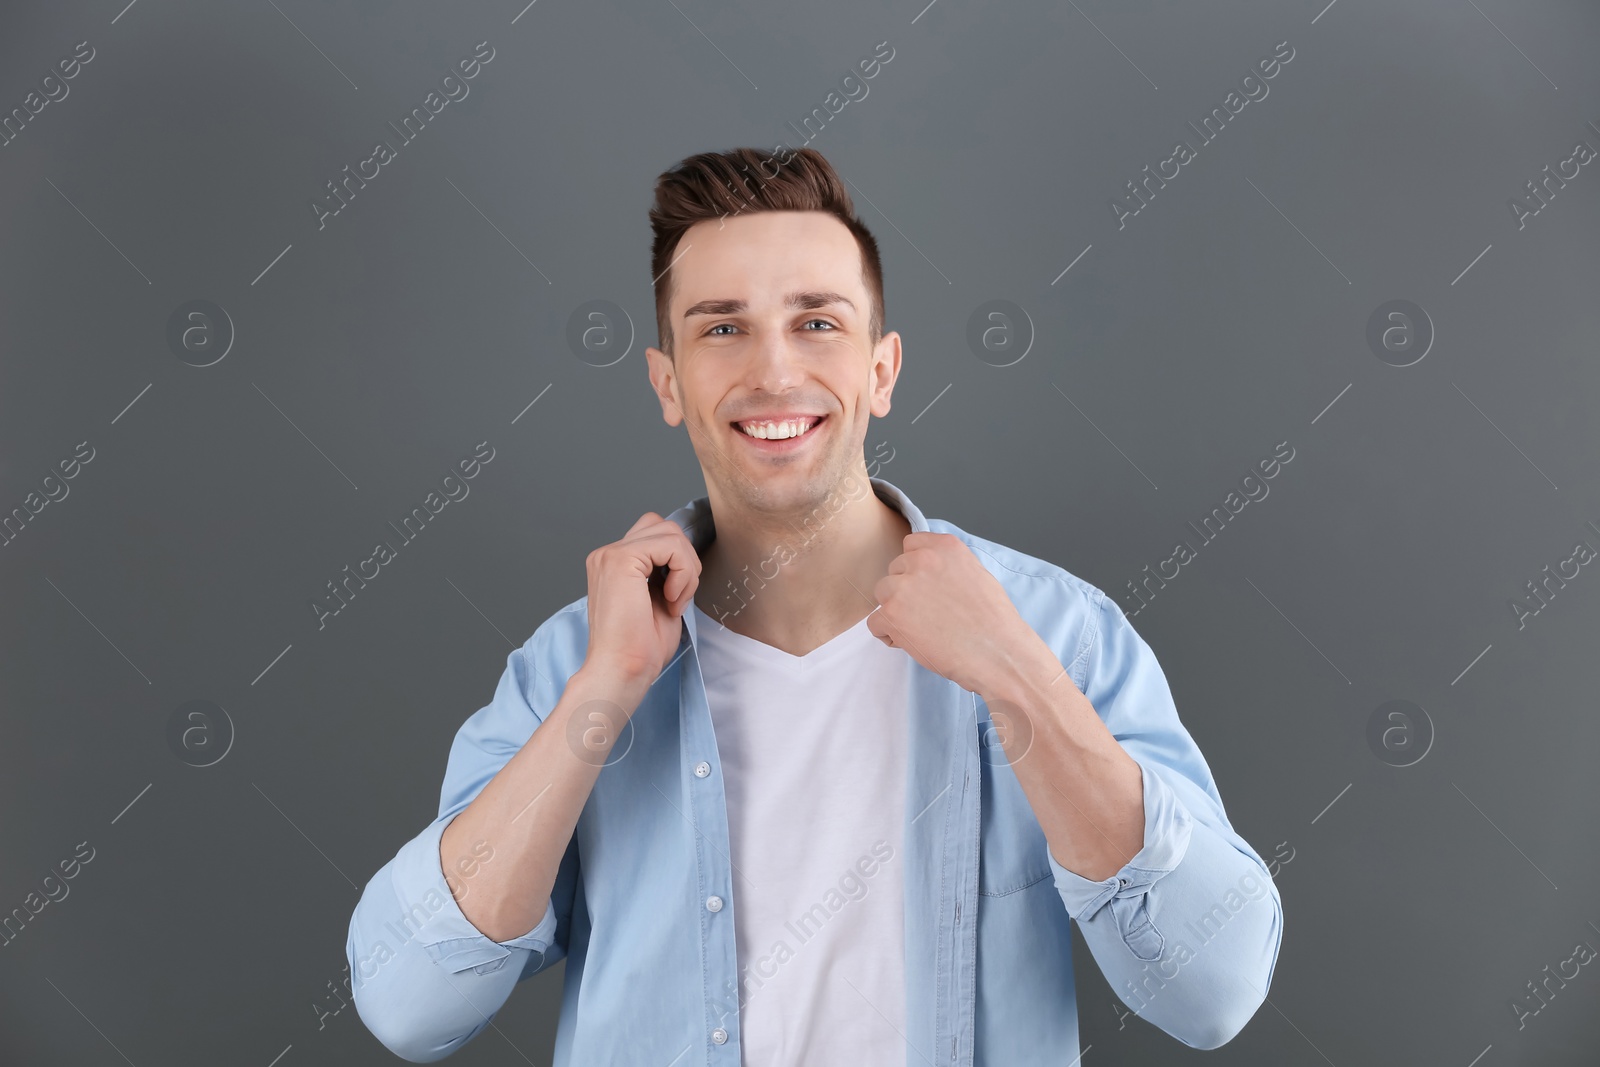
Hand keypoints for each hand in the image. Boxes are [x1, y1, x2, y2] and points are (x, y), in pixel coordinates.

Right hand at [583, 512, 701, 688]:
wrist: (622, 670)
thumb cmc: (640, 647)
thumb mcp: (660, 599)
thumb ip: (667, 572)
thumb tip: (686, 555)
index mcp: (614, 564)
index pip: (657, 536)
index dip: (678, 563)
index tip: (674, 600)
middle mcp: (607, 554)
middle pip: (664, 527)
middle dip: (685, 560)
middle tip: (678, 598)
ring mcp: (610, 554)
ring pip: (670, 532)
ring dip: (686, 568)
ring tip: (674, 600)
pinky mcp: (620, 558)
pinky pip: (671, 545)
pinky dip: (683, 572)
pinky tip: (670, 598)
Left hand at [866, 532, 1040, 694]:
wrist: (997, 653)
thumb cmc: (993, 622)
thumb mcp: (977, 575)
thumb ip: (947, 565)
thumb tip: (927, 570)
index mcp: (945, 547)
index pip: (911, 545)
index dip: (916, 569)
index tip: (927, 586)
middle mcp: (922, 560)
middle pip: (895, 571)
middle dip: (907, 591)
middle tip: (930, 614)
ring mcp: (903, 586)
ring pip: (882, 594)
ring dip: (896, 611)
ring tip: (924, 629)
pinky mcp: (891, 614)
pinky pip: (875, 622)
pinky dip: (890, 635)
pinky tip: (916, 642)